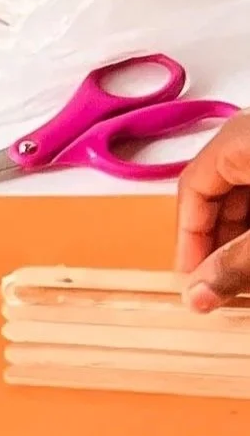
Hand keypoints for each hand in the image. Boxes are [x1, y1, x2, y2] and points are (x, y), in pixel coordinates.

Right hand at [179, 111, 249, 307]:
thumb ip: (235, 263)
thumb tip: (197, 297)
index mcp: (239, 138)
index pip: (193, 189)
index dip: (189, 239)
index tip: (194, 278)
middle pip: (221, 190)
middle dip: (220, 240)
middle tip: (222, 280)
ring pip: (247, 190)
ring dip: (243, 233)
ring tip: (245, 269)